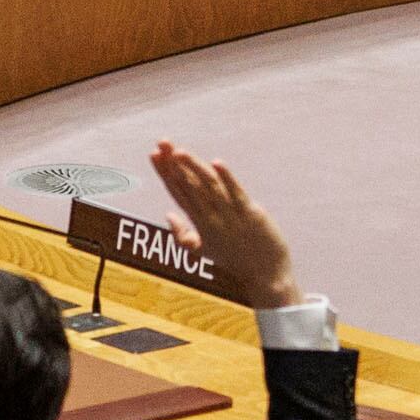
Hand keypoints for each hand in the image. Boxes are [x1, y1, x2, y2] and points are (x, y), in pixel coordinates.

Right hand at [149, 142, 300, 308]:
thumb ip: (182, 234)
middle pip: (189, 185)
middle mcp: (210, 217)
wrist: (265, 276)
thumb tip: (168, 215)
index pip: (178, 191)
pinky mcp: (250, 213)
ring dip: (193, 167)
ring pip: (208, 186)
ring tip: (179, 151)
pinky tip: (216, 163)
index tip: (154, 154)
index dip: (165, 172)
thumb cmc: (236, 260)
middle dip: (174, 163)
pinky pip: (235, 193)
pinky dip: (226, 177)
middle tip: (161, 143)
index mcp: (199, 223)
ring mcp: (230, 215)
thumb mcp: (203, 250)